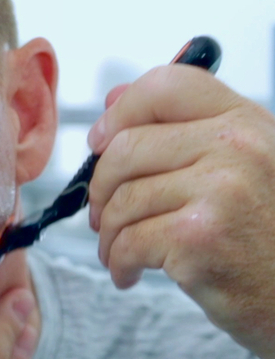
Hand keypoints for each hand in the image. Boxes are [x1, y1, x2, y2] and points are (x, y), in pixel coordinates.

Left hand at [87, 64, 274, 358]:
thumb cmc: (266, 236)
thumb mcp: (242, 166)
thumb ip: (181, 129)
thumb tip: (113, 98)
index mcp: (244, 122)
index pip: (165, 85)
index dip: (119, 113)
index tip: (100, 143)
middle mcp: (236, 148)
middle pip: (125, 148)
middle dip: (100, 187)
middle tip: (102, 214)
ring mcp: (219, 191)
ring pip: (122, 199)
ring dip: (108, 232)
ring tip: (118, 250)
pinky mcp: (199, 238)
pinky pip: (128, 241)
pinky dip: (118, 262)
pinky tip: (129, 272)